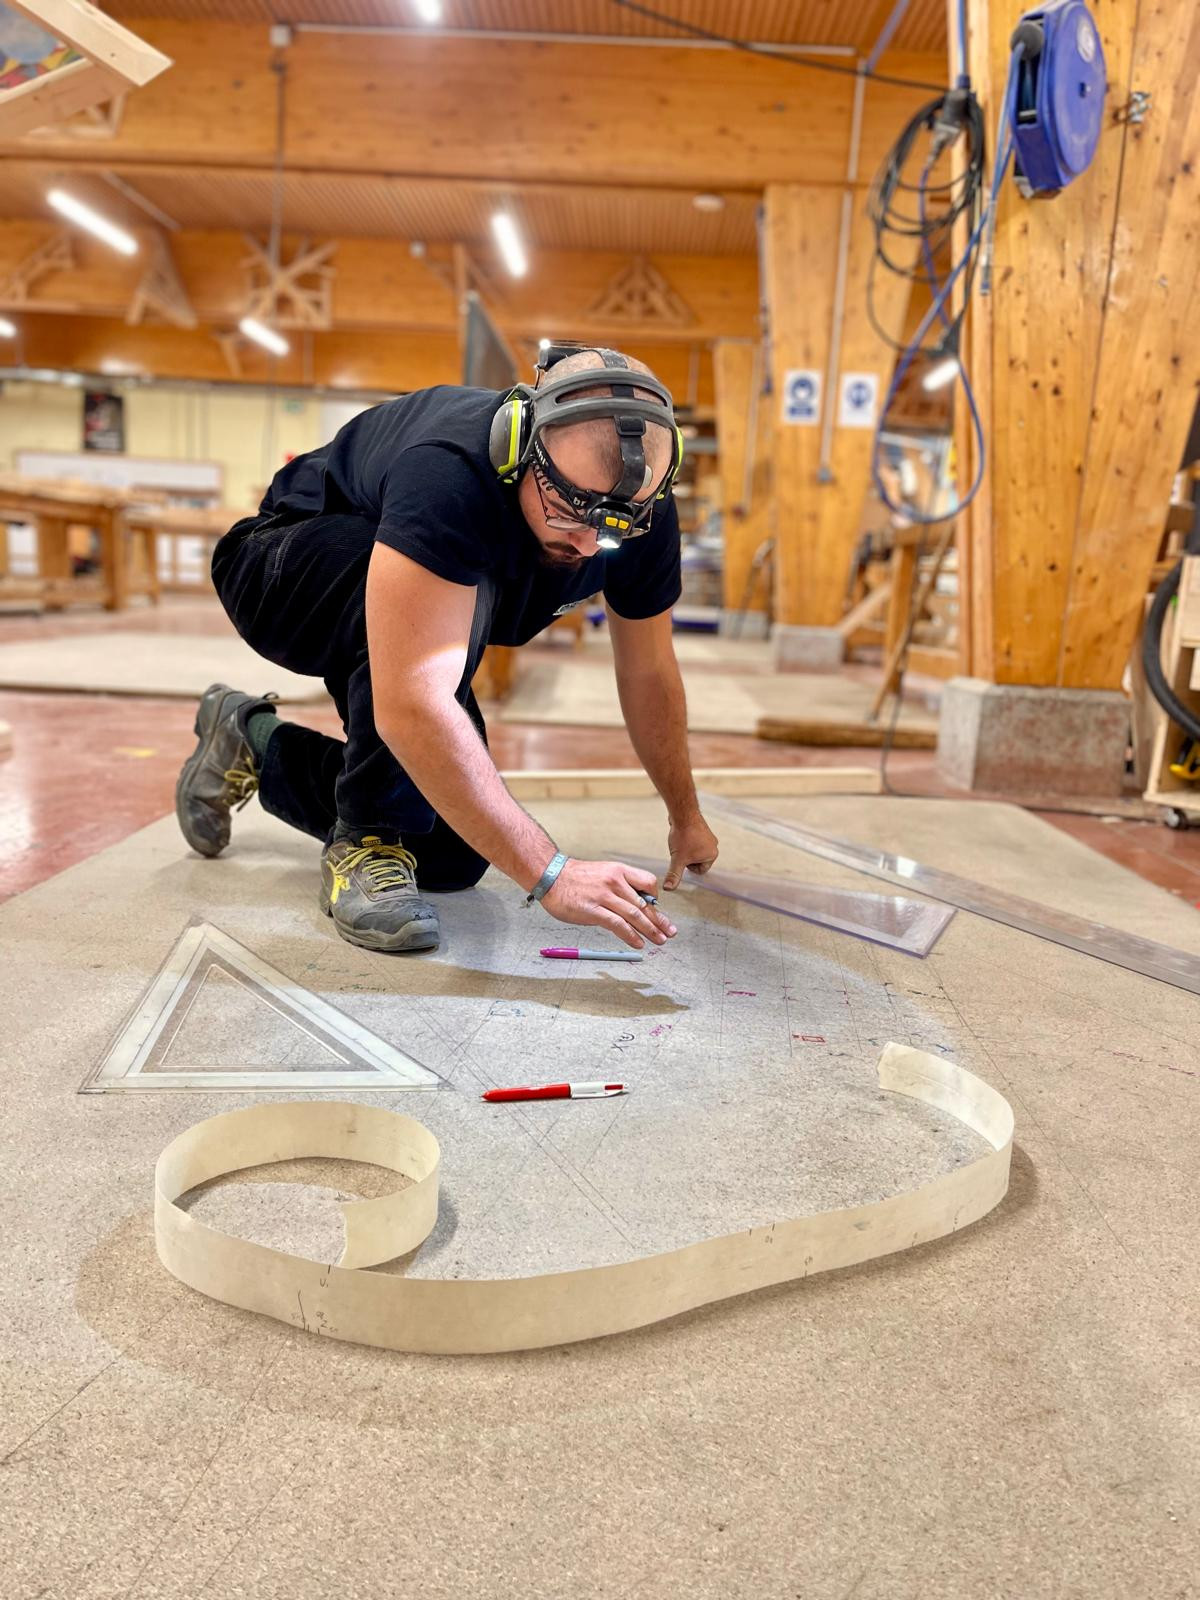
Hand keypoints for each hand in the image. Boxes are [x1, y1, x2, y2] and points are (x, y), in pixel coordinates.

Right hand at [541, 858, 677, 950]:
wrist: (551, 875)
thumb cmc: (575, 877)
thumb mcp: (603, 873)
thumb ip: (619, 887)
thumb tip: (635, 906)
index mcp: (619, 871)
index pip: (648, 883)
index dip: (655, 899)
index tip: (657, 911)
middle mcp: (615, 882)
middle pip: (644, 904)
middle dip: (659, 920)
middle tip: (670, 932)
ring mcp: (604, 896)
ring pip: (635, 915)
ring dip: (650, 930)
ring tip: (659, 940)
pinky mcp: (593, 910)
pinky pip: (618, 925)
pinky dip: (631, 935)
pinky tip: (638, 942)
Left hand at [664, 813, 718, 889]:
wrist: (683, 814)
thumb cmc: (683, 836)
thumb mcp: (677, 859)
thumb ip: (674, 875)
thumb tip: (668, 889)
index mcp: (712, 855)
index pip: (700, 871)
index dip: (687, 866)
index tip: (682, 856)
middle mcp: (713, 846)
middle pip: (697, 861)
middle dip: (686, 857)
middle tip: (681, 849)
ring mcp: (709, 837)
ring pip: (694, 851)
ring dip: (686, 849)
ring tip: (681, 841)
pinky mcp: (702, 829)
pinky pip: (693, 841)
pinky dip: (686, 840)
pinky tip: (681, 835)